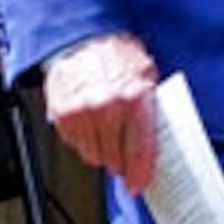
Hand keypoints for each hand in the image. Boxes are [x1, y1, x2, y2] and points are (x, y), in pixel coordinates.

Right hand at [42, 32, 162, 188]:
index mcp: (135, 99)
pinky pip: (75, 145)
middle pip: (116, 159)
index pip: (140, 152)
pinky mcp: (63, 115)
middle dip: (122, 162)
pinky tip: (90, 124)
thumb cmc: (117, 55)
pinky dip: (84, 141)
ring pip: (94, 156)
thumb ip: (152, 108)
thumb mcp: (147, 75)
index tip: (138, 185)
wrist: (82, 38)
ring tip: (106, 132)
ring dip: (102, 152)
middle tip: (124, 153)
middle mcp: (108, 108)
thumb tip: (159, 140)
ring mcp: (83, 113)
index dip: (140, 175)